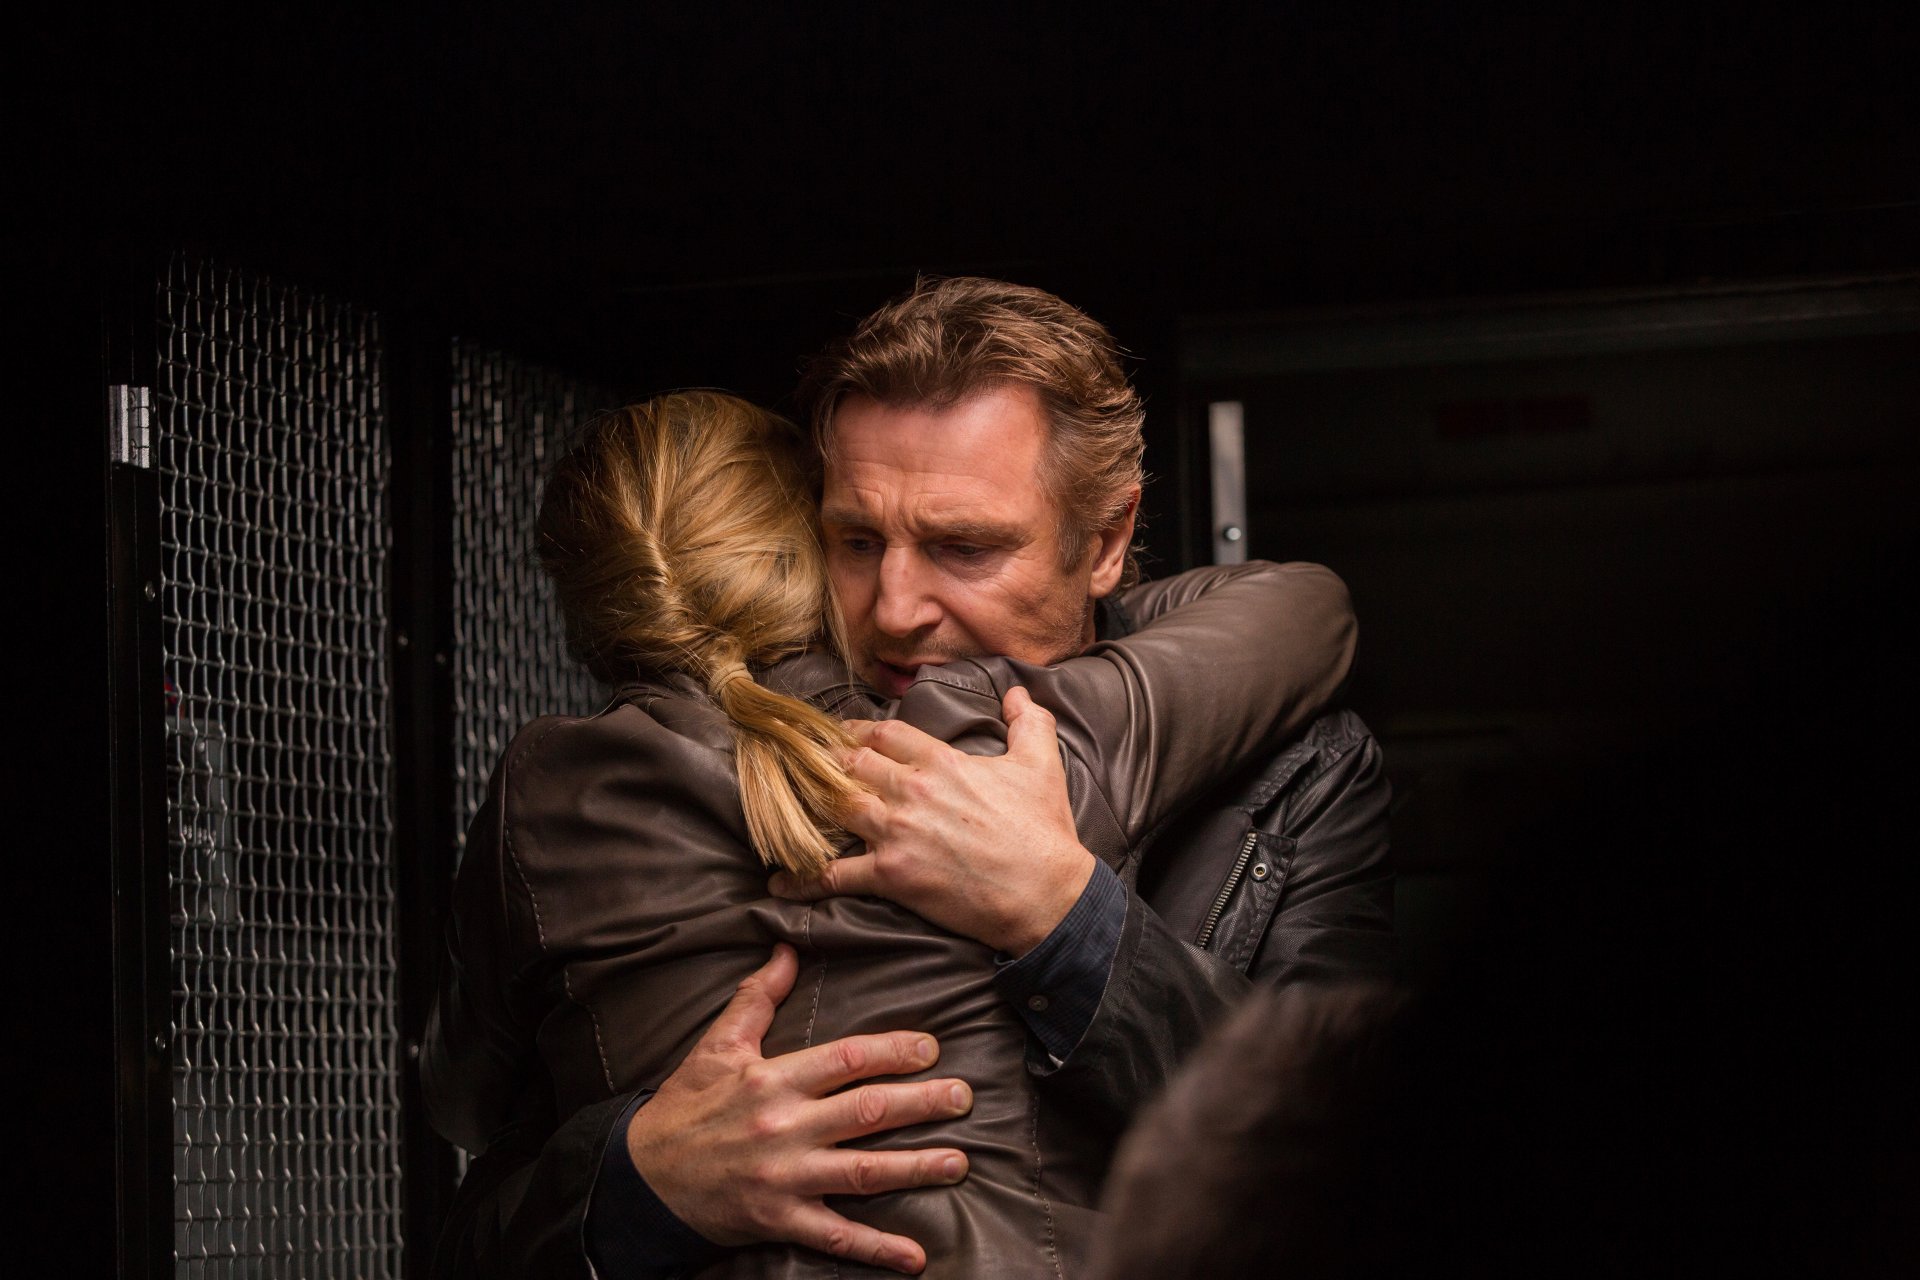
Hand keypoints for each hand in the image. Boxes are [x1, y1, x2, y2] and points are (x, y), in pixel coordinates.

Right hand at [624, 944, 972, 1274]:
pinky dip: (876, 1249)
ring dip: (915, 1169)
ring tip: (959, 1163)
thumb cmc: (684, 1106)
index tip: (931, 1049)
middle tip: (964, 1097)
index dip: (892, 1052)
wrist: (640, 1176)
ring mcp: (784, 1178)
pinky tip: (914, 1256)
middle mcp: (784, 1127)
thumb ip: (756, 997)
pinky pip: (834, 1237)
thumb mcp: (717, 1045)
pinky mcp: (778, 1219)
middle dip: (921, 1105)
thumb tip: (785, 949)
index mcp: (772, 1080)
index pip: (845, 1059)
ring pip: (862, 1172)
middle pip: (866, 1112)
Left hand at [769, 686, 1095, 955]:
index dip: (855, 730)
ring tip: (782, 805)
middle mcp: (911, 791)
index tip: (836, 733)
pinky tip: (780, 882)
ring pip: (836, 807)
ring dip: (808, 805)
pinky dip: (804, 878)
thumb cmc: (1043, 830)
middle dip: (822, 760)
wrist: (1046, 893)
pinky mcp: (892, 876)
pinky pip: (836, 874)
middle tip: (799, 761)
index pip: (882, 733)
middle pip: (850, 764)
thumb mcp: (1041, 764)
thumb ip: (1030, 720)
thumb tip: (1018, 692)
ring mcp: (896, 834)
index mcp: (940, 761)